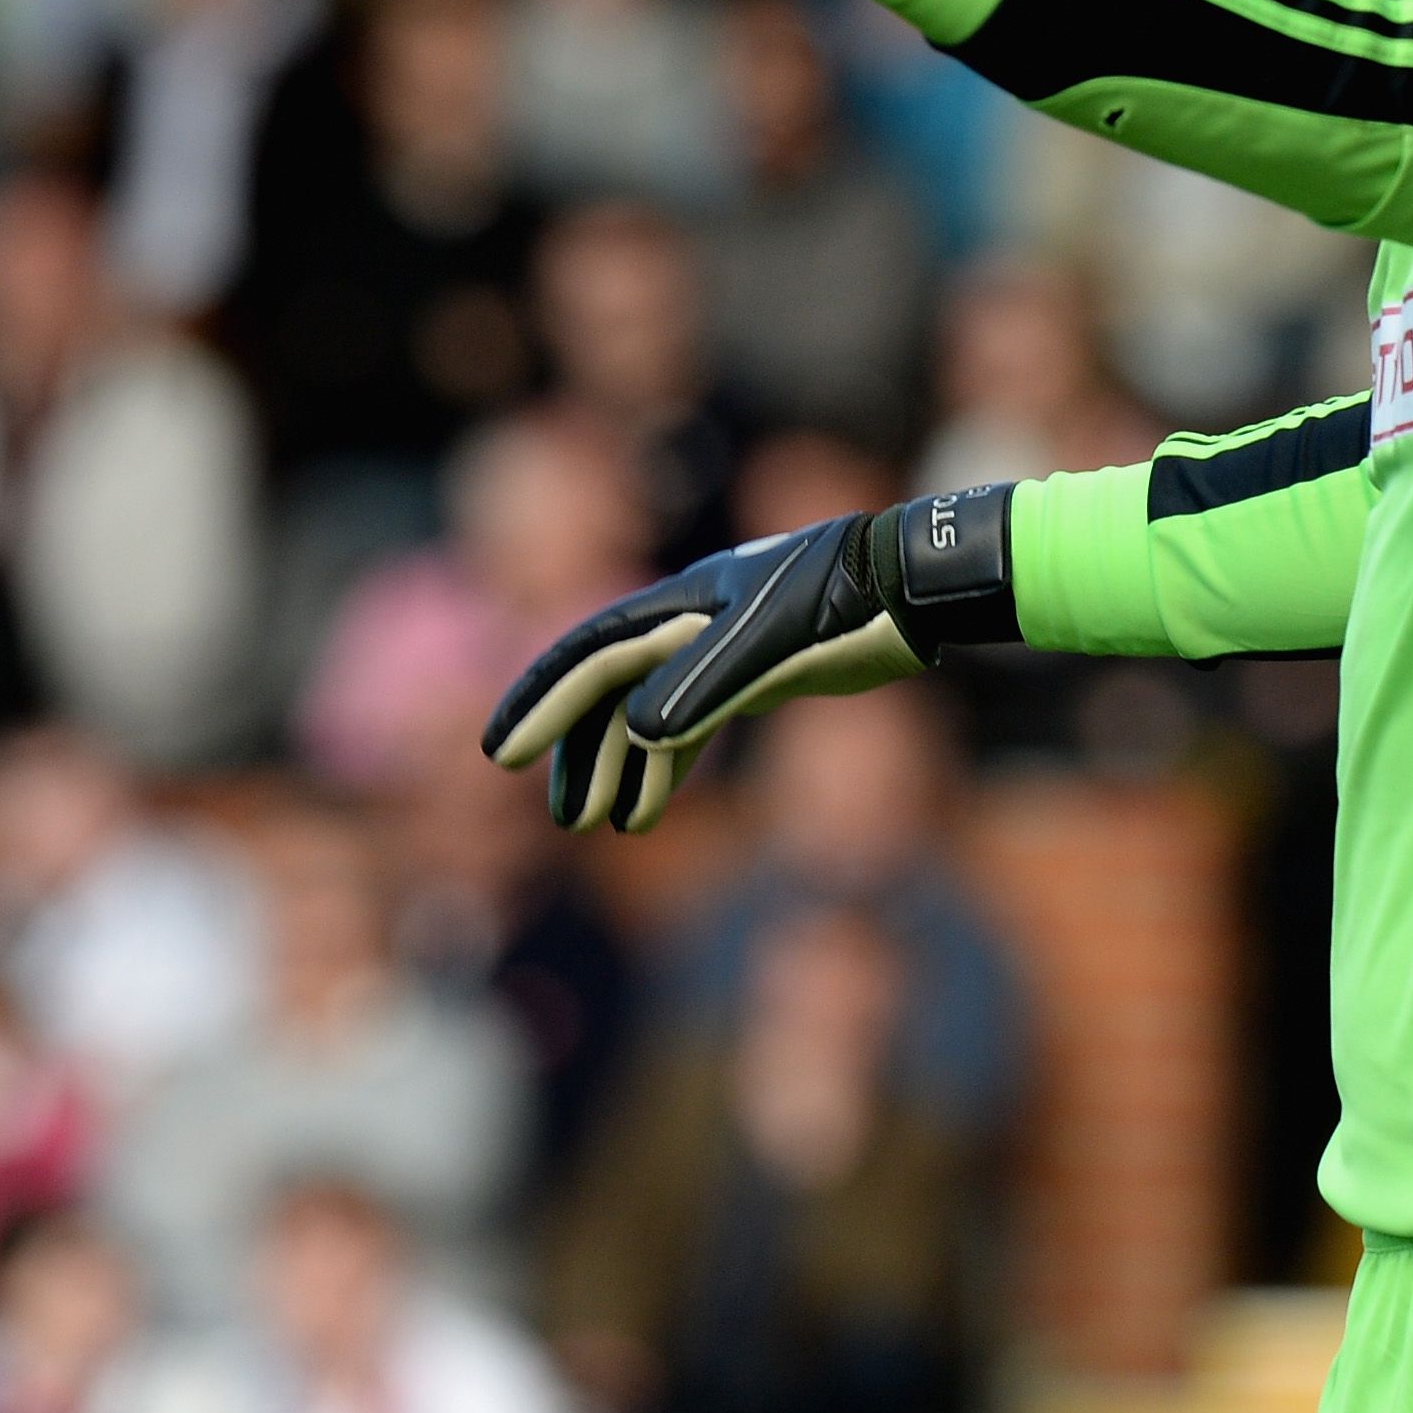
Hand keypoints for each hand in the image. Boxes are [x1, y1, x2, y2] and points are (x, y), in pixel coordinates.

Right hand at [481, 488, 1015, 831]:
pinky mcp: (756, 673)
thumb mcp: (772, 645)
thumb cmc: (844, 607)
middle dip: (577, 750)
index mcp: (679, 605)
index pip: (589, 656)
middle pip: (609, 689)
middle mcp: (688, 623)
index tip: (502, 754)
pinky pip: (689, 724)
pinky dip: (666, 766)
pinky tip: (650, 809)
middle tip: (561, 815)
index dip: (542, 703)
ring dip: (621, 767)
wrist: (911, 588)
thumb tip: (638, 734)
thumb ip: (703, 685)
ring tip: (602, 825)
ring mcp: (720, 648)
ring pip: (647, 712)